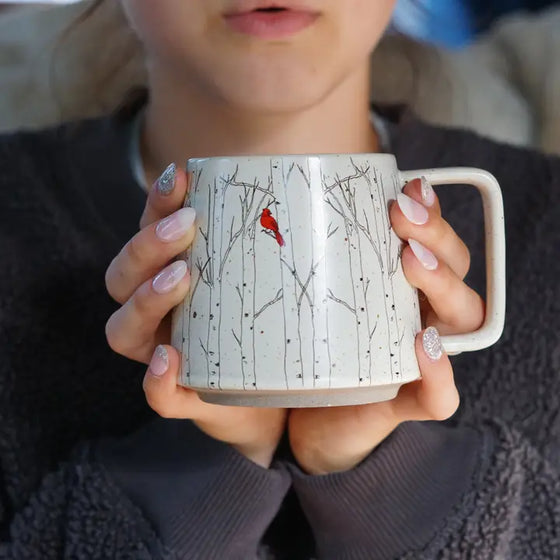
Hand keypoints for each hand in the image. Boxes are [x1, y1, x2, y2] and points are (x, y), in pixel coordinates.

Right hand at [105, 164, 285, 466]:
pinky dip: (159, 379)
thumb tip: (382, 195)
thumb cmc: (286, 327)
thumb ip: (315, 243)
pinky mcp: (185, 397)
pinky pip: (159, 393)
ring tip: (184, 277)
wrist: (286, 396)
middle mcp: (163, 310)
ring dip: (147, 298)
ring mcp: (168, 352)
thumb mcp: (295, 279)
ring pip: (125, 329)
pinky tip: (171, 359)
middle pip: (125, 274)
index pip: (153, 230)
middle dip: (149, 243)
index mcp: (181, 272)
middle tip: (189, 225)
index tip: (184, 175)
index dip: (158, 202)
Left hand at [289, 177, 483, 474]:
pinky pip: (438, 395)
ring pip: (462, 319)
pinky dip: (439, 374)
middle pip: (453, 269)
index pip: (430, 241)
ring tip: (412, 264)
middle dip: (435, 237)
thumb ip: (283, 262)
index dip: (428, 212)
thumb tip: (249, 213)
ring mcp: (417, 357)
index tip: (406, 187)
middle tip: (402, 217)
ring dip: (444, 286)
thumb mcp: (298, 298)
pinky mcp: (405, 401)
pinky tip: (422, 345)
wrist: (302, 416)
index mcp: (395, 284)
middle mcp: (416, 313)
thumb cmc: (304, 349)